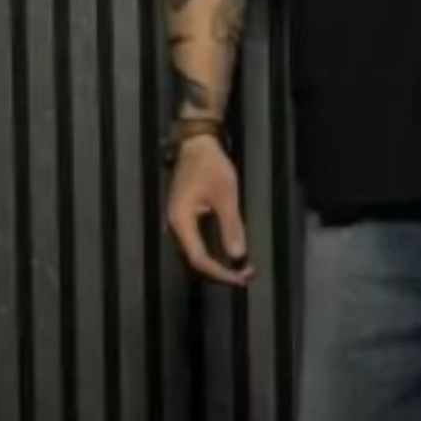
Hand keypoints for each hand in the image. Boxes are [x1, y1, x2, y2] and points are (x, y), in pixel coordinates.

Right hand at [165, 134, 254, 286]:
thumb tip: (238, 256)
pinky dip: (213, 252)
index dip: (220, 272)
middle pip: (194, 261)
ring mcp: (178, 223)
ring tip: (240, 270)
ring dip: (217, 264)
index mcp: (180, 223)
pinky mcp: (184, 218)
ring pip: (195, 254)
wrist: (197, 144)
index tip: (242, 277)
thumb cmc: (211, 166)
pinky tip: (228, 254)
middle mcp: (174, 228)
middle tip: (245, 276)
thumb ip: (231, 226)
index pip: (199, 259)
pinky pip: (197, 244)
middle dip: (220, 272)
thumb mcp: (225, 195)